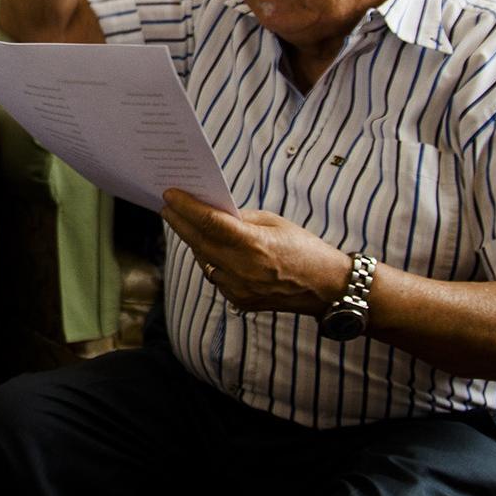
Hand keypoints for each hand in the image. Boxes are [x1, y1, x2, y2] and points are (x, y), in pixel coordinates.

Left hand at [160, 188, 351, 315]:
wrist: (327, 287)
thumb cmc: (303, 248)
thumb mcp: (274, 222)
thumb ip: (241, 218)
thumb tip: (212, 211)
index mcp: (253, 244)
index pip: (208, 222)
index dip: (185, 207)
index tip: (169, 194)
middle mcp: (242, 268)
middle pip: (198, 241)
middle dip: (179, 222)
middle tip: (167, 206)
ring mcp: (239, 288)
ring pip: (203, 260)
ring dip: (193, 241)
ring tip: (185, 224)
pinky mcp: (239, 300)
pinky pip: (214, 276)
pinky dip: (210, 261)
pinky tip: (208, 248)